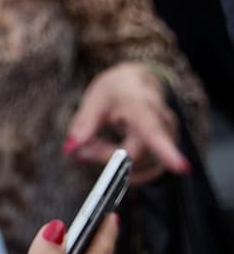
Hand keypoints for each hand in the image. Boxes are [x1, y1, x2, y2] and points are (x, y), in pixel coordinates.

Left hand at [64, 62, 188, 183]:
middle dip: (104, 155)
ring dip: (112, 161)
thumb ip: (83, 125)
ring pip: (139, 166)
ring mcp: (168, 138)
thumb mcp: (95, 100)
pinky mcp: (166, 150)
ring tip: (97, 142)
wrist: (138, 83)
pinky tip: (110, 152)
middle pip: (135, 155)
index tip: (181, 168)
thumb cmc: (116, 90)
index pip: (153, 131)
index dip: (166, 151)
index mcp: (142, 105)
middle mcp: (162, 123)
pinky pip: (143, 170)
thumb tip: (72, 149)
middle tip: (83, 145)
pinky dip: (123, 167)